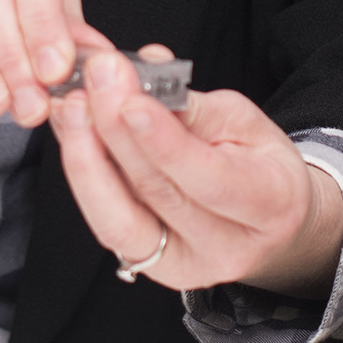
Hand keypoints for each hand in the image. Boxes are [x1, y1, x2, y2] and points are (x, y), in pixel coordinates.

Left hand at [51, 47, 342, 297]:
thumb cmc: (261, 165)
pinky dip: (84, 174)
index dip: (164, 141)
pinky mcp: (147, 267)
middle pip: (156, 193)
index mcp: (270, 207)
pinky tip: (72, 133)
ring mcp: (182, 269)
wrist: (269, 220)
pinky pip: (106, 222)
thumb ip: (193, 107)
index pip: (210, 178)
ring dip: (85, 157)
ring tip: (72, 106)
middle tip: (94, 78)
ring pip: (117, 219)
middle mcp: (226, 251)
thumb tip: (145, 74)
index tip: (130, 99)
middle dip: (115, 130)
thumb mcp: (246, 123)